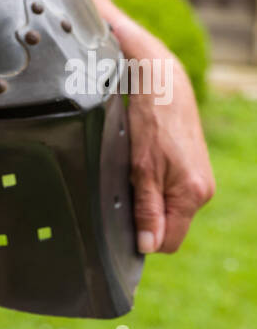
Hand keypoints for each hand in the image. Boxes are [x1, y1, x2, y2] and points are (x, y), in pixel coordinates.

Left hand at [118, 25, 215, 253]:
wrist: (163, 82)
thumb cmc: (151, 120)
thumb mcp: (142, 169)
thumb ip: (147, 209)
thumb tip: (148, 246)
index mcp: (193, 195)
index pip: (169, 241)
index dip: (144, 236)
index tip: (125, 218)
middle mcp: (202, 190)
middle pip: (169, 225)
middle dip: (146, 214)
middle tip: (129, 185)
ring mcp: (200, 179)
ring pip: (169, 206)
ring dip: (150, 196)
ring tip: (138, 168)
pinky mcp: (193, 167)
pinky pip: (172, 190)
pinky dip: (156, 182)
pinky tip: (146, 161)